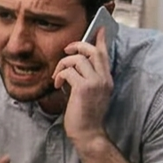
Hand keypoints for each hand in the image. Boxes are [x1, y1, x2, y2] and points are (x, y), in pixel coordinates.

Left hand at [55, 25, 113, 143]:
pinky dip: (59, 75)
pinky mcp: (83, 88)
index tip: (100, 28)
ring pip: (77, 59)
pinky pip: (68, 71)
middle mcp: (103, 79)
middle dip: (77, 45)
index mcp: (106, 79)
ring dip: (63, 64)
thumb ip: (86, 78)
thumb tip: (72, 66)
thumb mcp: (89, 93)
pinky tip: (56, 85)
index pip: (105, 54)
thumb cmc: (85, 115)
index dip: (101, 40)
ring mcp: (95, 83)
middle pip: (92, 51)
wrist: (88, 133)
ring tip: (57, 76)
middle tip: (66, 49)